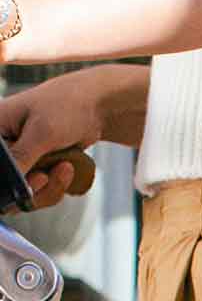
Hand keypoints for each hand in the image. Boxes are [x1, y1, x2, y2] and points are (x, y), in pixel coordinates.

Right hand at [0, 65, 145, 206]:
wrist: (94, 108)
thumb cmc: (65, 108)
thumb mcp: (42, 132)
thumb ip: (21, 156)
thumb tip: (9, 179)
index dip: (10, 180)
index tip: (37, 177)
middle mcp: (5, 146)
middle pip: (9, 185)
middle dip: (35, 186)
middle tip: (49, 175)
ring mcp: (22, 158)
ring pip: (29, 192)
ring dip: (51, 186)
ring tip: (66, 167)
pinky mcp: (39, 167)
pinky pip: (43, 190)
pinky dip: (58, 186)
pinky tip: (69, 169)